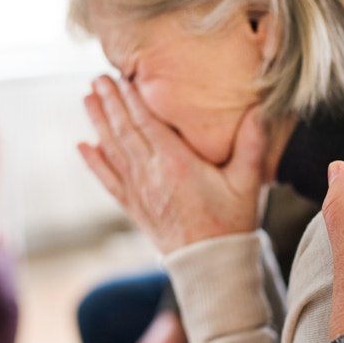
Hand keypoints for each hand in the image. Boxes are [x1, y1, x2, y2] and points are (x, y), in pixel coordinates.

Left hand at [78, 75, 265, 253]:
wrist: (210, 265)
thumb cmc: (232, 223)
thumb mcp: (248, 182)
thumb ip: (252, 145)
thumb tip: (260, 109)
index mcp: (177, 164)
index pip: (147, 123)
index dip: (132, 99)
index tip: (121, 77)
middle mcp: (151, 175)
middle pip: (124, 131)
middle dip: (109, 102)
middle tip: (97, 78)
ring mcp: (139, 192)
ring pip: (112, 151)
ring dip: (98, 123)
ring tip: (87, 99)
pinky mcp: (134, 208)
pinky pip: (108, 180)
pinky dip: (94, 162)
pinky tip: (83, 146)